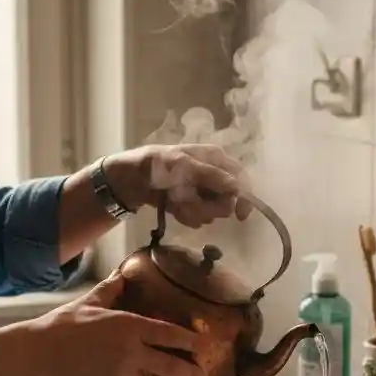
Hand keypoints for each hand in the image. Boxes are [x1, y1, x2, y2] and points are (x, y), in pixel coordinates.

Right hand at [26, 274, 204, 375]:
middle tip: (199, 374)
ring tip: (144, 372)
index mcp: (130, 326)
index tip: (201, 344)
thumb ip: (112, 290)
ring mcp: (121, 374)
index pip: (168, 334)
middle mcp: (131, 351)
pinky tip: (107, 374)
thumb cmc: (64, 324)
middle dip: (187, 371)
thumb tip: (123, 274)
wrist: (39, 354)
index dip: (187, 340)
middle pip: (169, 365)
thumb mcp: (90, 301)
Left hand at [105, 145, 251, 228]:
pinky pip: (198, 217)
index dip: (244, 198)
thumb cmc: (158, 166)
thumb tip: (237, 187)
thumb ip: (211, 176)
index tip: (240, 217)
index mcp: (216, 158)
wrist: (131, 179)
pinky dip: (185, 215)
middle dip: (208, 206)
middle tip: (189, 202)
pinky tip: (173, 207)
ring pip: (211, 211)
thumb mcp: (184, 166)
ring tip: (176, 201)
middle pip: (227, 200)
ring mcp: (202, 190)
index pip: (241, 179)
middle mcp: (213, 174)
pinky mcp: (192, 203)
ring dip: (194, 210)